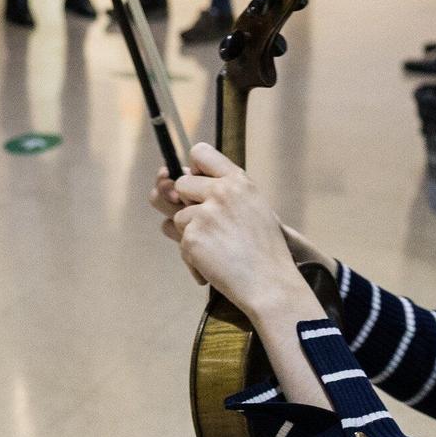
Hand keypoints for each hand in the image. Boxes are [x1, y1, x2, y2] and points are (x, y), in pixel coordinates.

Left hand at [153, 168, 332, 267]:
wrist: (270, 284)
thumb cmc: (262, 250)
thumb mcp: (251, 208)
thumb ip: (218, 193)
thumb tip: (165, 185)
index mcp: (238, 181)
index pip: (200, 153)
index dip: (194, 168)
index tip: (198, 186)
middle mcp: (221, 191)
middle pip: (180, 184)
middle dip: (189, 206)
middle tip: (214, 228)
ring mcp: (205, 213)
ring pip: (178, 217)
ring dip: (191, 235)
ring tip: (220, 250)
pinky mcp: (192, 237)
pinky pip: (179, 243)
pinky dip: (192, 258)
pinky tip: (214, 266)